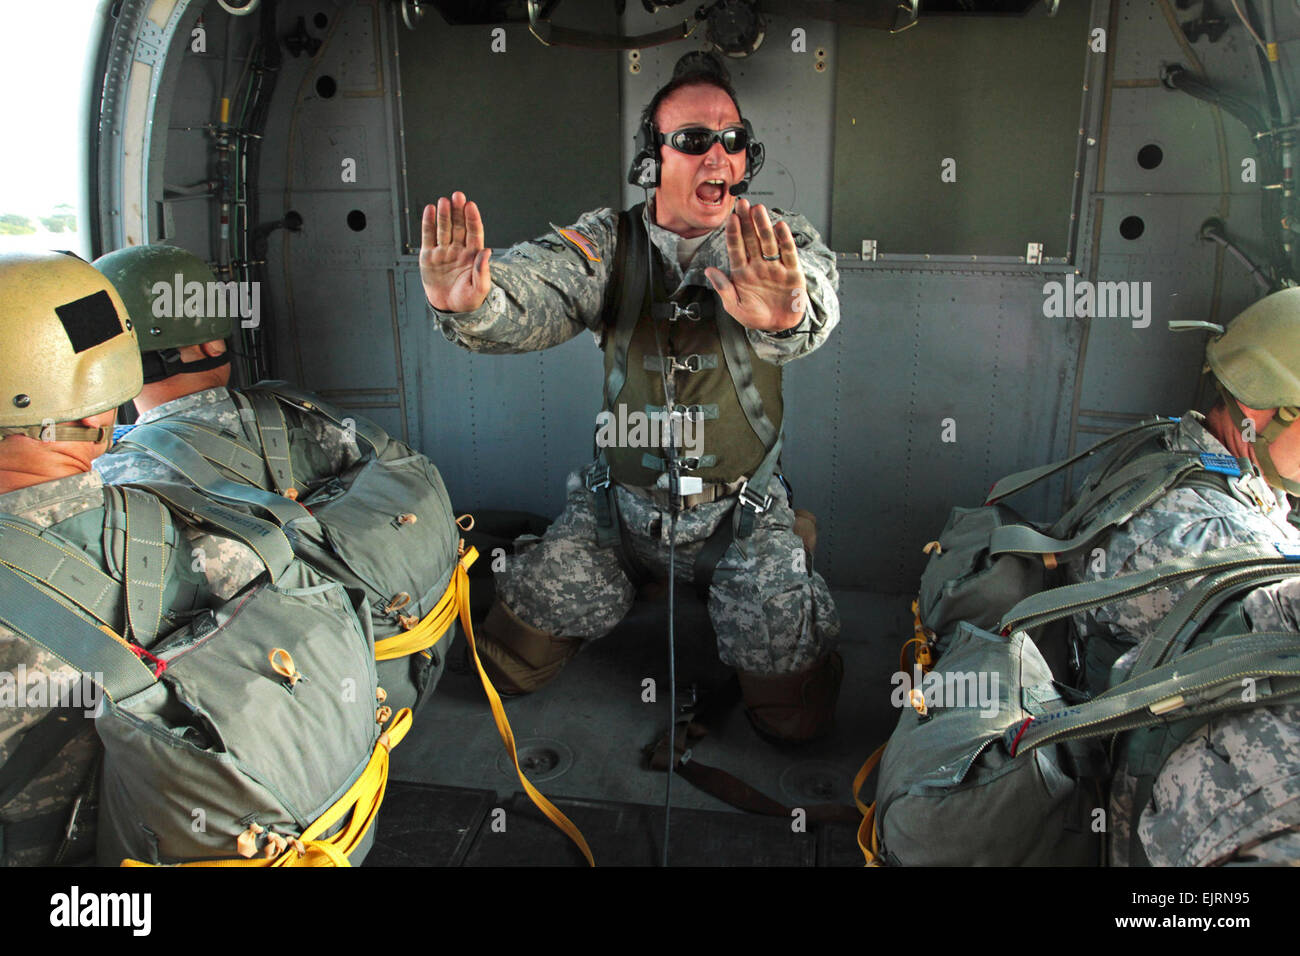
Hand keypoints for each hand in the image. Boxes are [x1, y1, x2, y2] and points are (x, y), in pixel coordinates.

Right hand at [420, 191, 492, 312]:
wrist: (449, 309)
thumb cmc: (467, 300)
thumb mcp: (479, 289)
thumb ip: (483, 270)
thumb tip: (487, 251)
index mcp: (472, 255)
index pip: (474, 232)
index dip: (472, 218)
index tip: (470, 206)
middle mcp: (458, 250)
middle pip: (459, 226)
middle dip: (458, 211)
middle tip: (457, 196)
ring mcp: (443, 252)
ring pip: (444, 228)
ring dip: (444, 214)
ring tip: (444, 201)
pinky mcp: (429, 256)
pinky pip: (428, 236)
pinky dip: (428, 223)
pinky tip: (430, 210)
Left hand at [704, 199, 806, 332]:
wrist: (779, 327)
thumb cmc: (756, 317)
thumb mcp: (735, 307)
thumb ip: (724, 288)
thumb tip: (709, 270)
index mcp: (742, 272)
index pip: (736, 248)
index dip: (733, 233)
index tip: (730, 218)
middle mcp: (758, 265)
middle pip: (751, 239)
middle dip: (746, 221)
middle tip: (743, 203)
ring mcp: (775, 267)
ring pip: (768, 242)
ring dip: (763, 226)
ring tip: (759, 210)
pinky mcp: (792, 272)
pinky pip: (788, 253)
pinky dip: (785, 240)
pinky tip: (780, 227)